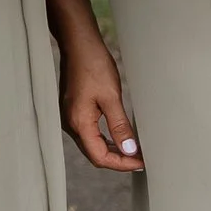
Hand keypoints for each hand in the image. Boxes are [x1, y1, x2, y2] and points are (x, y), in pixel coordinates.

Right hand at [58, 31, 141, 172]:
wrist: (78, 46)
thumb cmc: (93, 66)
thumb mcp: (111, 97)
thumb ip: (119, 126)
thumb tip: (129, 150)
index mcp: (79, 122)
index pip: (99, 157)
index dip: (121, 164)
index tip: (140, 162)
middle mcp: (70, 123)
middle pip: (94, 154)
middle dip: (117, 160)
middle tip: (140, 159)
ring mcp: (70, 118)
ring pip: (91, 145)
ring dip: (111, 151)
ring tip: (133, 151)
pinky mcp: (74, 111)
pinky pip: (88, 134)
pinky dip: (104, 140)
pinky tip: (118, 137)